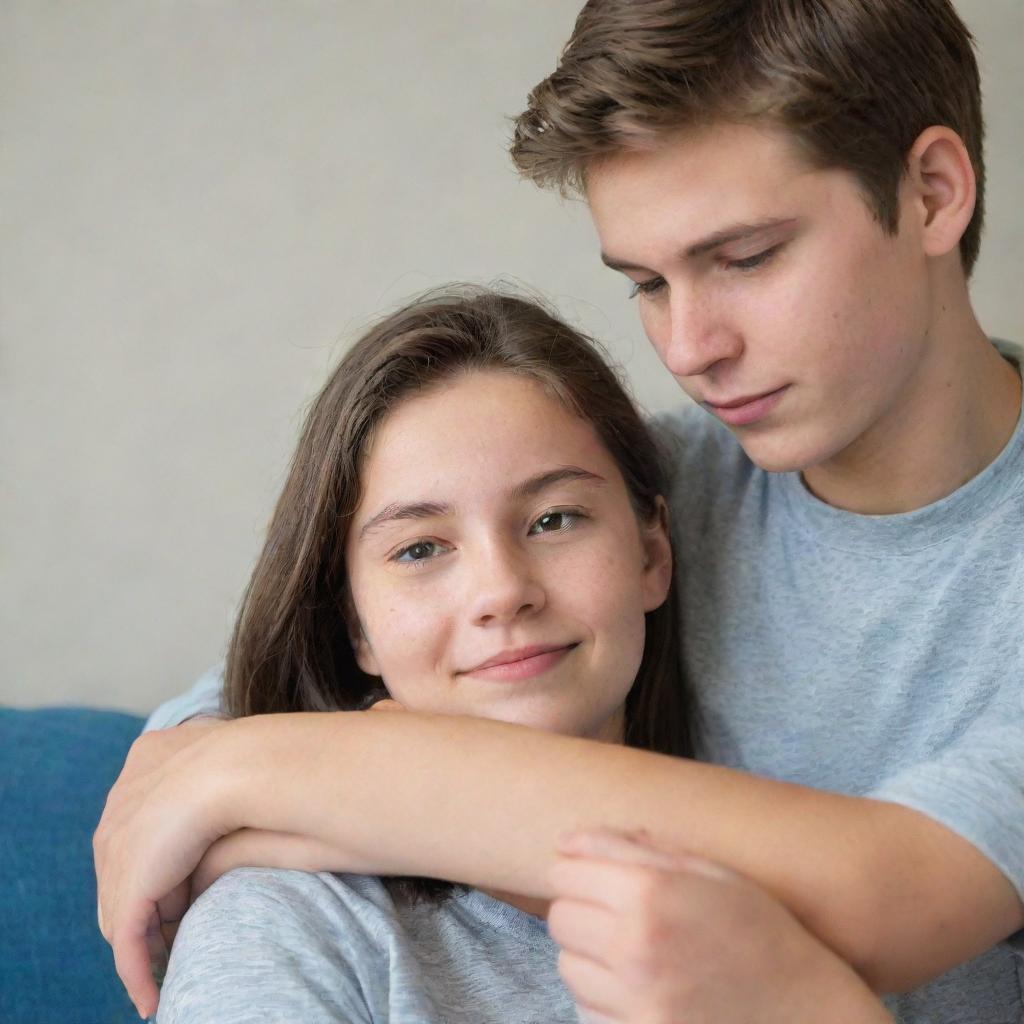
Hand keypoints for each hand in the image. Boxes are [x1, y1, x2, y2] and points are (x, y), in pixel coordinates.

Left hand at [92, 718, 230, 1018]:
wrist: (247, 764)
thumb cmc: (265, 760)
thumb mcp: (232, 766)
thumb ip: (217, 785)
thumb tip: (222, 816)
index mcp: (149, 757)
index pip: (141, 817)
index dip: (161, 853)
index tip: (187, 878)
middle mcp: (123, 797)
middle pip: (122, 864)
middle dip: (144, 901)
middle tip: (173, 933)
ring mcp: (117, 841)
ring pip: (122, 904)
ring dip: (144, 938)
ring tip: (169, 965)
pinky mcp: (129, 885)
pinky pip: (129, 940)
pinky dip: (138, 973)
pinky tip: (151, 999)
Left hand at [548, 827, 891, 1023]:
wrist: (808, 1016)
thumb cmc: (760, 933)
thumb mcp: (707, 872)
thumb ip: (630, 848)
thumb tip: (565, 842)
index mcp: (649, 893)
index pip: (563, 871)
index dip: (581, 872)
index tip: (603, 880)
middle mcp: (634, 948)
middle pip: (560, 920)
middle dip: (584, 913)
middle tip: (626, 919)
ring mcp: (634, 1003)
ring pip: (569, 968)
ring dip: (592, 960)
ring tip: (641, 958)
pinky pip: (587, 1012)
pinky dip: (606, 1002)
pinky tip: (647, 994)